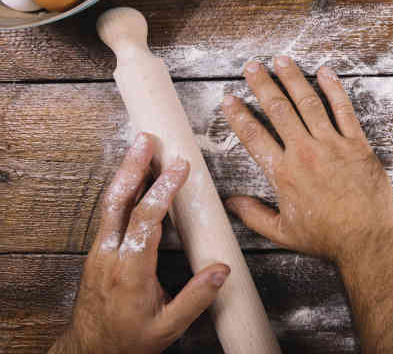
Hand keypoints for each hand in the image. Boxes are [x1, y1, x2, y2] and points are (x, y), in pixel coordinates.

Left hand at [50, 133, 229, 353]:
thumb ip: (197, 298)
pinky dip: (123, 189)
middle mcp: (109, 256)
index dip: (163, 191)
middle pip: (118, 202)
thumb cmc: (128, 340)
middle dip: (133, 168)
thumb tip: (222, 269)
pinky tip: (133, 177)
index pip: (146, 221)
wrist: (90, 351)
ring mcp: (100, 252)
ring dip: (125, 173)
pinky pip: (110, 213)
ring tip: (140, 147)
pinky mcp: (98, 251)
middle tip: (146, 140)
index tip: (179, 168)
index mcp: (129, 272)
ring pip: (110, 204)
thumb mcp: (169, 327)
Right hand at [221, 57, 392, 263]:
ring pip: (308, 103)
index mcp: (284, 173)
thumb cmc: (326, 237)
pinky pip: (343, 110)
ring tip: (281, 60)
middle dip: (263, 85)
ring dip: (293, 79)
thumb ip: (253, 215)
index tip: (229, 99)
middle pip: (278, 110)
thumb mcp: (282, 232)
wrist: (367, 237)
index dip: (239, 115)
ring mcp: (332, 145)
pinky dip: (334, 89)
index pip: (254, 136)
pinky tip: (325, 72)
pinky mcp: (356, 143)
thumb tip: (229, 202)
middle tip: (252, 66)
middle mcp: (305, 152)